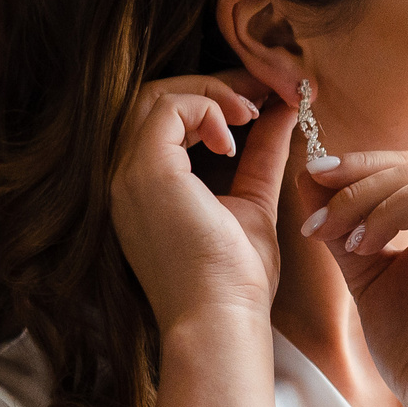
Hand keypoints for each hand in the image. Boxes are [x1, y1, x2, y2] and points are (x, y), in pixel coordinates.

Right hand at [110, 70, 295, 332]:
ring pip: (156, 96)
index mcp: (144, 188)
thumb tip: (283, 114)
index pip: (161, 119)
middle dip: (212, 85)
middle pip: (154, 100)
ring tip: (252, 112)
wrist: (222, 321)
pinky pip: (168, 108)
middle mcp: (124, 177)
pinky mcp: (145, 172)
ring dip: (212, 92)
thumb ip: (261, 156)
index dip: (209, 98)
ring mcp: (128, 174)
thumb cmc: (235, 280)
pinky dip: (206, 108)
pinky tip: (233, 138)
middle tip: (262, 90)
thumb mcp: (253, 201)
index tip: (256, 100)